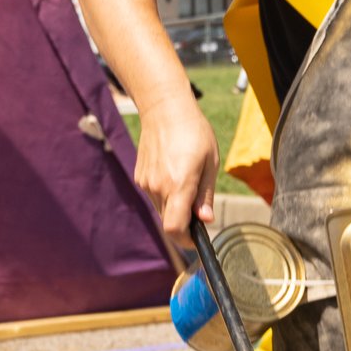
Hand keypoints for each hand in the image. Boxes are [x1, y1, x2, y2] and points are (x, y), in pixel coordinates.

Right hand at [133, 90, 219, 252]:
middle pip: (169, 222)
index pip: (174, 229)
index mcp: (179, 185)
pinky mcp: (140, 177)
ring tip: (187, 179)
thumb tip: (206, 220)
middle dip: (184, 222)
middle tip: (199, 206)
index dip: (185, 241)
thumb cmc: (193, 132)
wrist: (164, 109)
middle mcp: (158, 187)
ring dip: (175, 206)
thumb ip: (206, 195)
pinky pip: (155, 196)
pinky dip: (166, 193)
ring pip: (162, 209)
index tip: (196, 239)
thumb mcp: (210, 163)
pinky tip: (174, 171)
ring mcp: (146, 183)